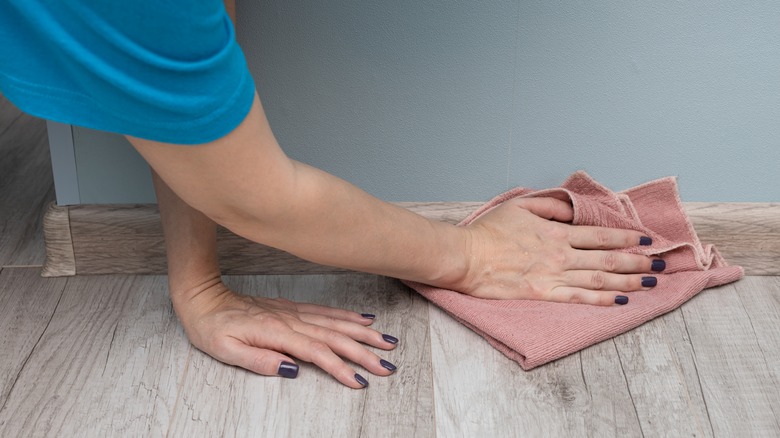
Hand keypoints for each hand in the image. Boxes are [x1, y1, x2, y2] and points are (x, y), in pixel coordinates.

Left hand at [173, 281, 398, 388]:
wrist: (204, 298)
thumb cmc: (211, 328)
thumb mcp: (225, 351)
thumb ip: (259, 360)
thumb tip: (292, 369)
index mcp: (275, 332)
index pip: (316, 352)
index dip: (339, 367)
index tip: (359, 382)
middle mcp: (290, 319)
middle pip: (334, 337)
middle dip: (364, 352)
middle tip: (387, 365)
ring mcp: (293, 311)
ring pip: (335, 323)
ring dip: (363, 333)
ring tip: (387, 341)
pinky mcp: (292, 307)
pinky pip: (326, 311)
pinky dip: (347, 316)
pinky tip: (363, 320)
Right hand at [459, 197, 661, 304]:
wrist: (467, 257)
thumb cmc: (489, 231)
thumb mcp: (520, 206)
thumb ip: (550, 207)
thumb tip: (573, 211)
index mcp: (557, 232)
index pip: (601, 236)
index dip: (627, 238)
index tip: (647, 240)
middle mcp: (561, 255)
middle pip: (608, 260)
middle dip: (637, 262)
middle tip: (659, 264)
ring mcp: (553, 276)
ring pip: (599, 280)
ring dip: (628, 281)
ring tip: (649, 282)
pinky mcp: (543, 294)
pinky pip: (579, 298)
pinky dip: (602, 300)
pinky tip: (620, 300)